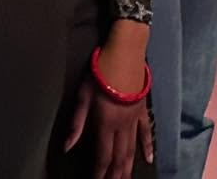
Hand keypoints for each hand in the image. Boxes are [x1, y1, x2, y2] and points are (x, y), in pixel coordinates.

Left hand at [64, 21, 152, 178]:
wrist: (126, 50)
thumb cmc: (101, 70)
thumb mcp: (84, 95)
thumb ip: (77, 123)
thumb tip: (67, 147)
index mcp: (106, 124)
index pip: (103, 157)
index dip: (99, 173)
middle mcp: (122, 125)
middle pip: (119, 157)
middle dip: (115, 174)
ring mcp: (135, 118)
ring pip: (133, 149)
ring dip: (128, 167)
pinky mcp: (143, 108)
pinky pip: (147, 131)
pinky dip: (148, 146)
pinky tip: (149, 158)